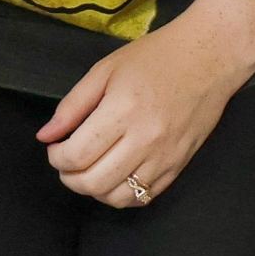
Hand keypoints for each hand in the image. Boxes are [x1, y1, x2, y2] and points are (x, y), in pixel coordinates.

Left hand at [34, 21, 249, 206]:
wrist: (209, 59)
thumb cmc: (155, 58)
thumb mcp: (105, 69)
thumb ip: (72, 105)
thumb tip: (46, 136)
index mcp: (123, 110)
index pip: (77, 155)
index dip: (56, 157)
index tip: (54, 147)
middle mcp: (145, 139)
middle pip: (94, 182)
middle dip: (69, 178)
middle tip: (65, 162)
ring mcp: (165, 157)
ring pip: (118, 197)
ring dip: (93, 190)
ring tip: (87, 171)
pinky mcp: (179, 167)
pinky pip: (144, 198)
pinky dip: (121, 194)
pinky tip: (113, 176)